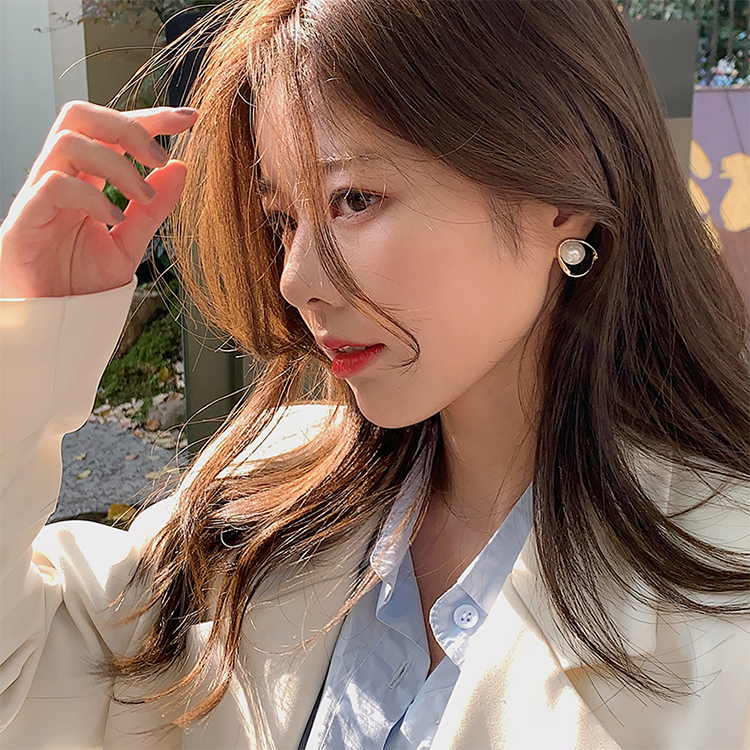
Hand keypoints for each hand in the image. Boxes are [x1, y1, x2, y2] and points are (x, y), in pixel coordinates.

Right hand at [0, 100, 198, 298]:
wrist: (55, 322)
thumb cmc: (81, 283)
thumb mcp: (129, 244)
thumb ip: (151, 210)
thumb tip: (181, 169)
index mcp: (84, 180)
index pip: (111, 131)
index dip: (148, 117)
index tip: (190, 119)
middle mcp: (59, 178)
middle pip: (80, 117)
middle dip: (126, 125)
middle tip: (161, 154)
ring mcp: (38, 195)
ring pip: (68, 144)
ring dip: (115, 164)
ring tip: (143, 195)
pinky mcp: (24, 219)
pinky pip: (53, 185)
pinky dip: (91, 197)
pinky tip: (113, 219)